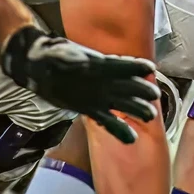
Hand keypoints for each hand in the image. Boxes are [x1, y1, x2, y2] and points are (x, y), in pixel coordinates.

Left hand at [1, 27, 157, 143]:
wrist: (40, 66)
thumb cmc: (53, 56)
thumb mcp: (65, 55)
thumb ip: (79, 61)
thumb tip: (90, 63)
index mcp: (101, 65)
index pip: (122, 66)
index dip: (135, 67)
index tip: (149, 69)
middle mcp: (104, 81)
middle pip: (128, 87)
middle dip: (142, 91)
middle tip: (154, 97)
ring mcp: (99, 96)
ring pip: (124, 103)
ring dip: (137, 108)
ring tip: (149, 116)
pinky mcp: (90, 109)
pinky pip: (108, 121)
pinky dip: (119, 130)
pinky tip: (131, 139)